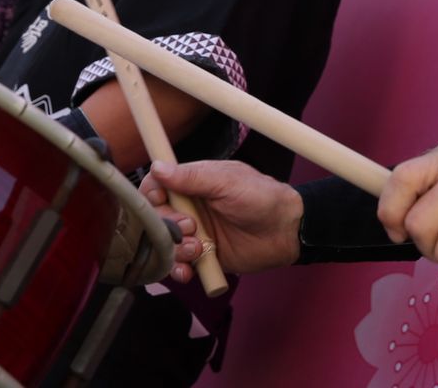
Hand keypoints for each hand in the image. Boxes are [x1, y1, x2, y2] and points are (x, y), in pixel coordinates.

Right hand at [140, 160, 301, 282]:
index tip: (160, 201)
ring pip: (163, 245)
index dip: (151, 196)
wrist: (286, 231)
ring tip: (197, 249)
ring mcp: (193, 234)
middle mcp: (188, 209)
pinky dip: (178, 270)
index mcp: (192, 184)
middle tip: (191, 227)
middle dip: (166, 226)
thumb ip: (192, 177)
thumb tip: (158, 167)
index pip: (156, 187)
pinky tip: (189, 271)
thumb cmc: (261, 197)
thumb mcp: (227, 182)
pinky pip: (178, 266)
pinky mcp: (202, 257)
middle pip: (154, 219)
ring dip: (173, 250)